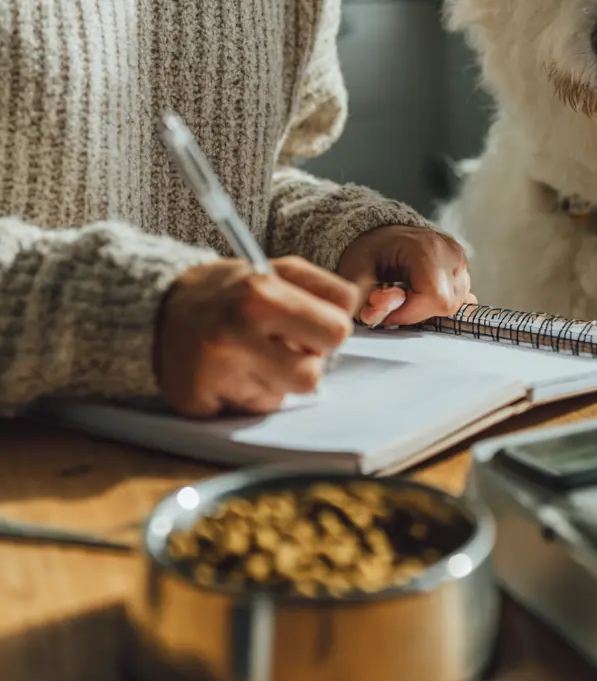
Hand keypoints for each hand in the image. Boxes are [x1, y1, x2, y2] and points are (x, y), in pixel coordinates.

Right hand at [156, 257, 357, 416]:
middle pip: (312, 376)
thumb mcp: (276, 270)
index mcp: (261, 293)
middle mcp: (236, 333)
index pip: (338, 330)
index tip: (314, 325)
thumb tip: (353, 318)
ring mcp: (215, 371)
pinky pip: (250, 411)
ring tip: (252, 356)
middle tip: (284, 346)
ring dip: (276, 381)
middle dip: (306, 362)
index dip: (330, 329)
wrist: (158, 311)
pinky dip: (247, 395)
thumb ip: (323, 288)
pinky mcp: (198, 400)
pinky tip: (230, 373)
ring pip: (282, 397)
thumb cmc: (231, 292)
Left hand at [337, 225, 474, 326]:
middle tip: (395, 300)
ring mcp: (460, 260)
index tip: (388, 309)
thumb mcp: (355, 275)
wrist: (380, 237)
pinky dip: (438, 302)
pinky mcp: (463, 268)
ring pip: (454, 303)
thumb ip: (363, 300)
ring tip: (406, 294)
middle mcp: (450, 252)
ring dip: (426, 307)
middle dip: (417, 311)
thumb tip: (375, 317)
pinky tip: (421, 293)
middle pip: (446, 304)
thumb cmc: (369, 253)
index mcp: (427, 248)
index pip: (435, 298)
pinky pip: (459, 298)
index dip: (409, 313)